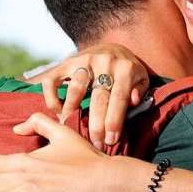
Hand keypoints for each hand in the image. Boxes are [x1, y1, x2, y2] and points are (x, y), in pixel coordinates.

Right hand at [29, 43, 149, 146]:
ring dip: (71, 111)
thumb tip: (133, 101)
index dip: (114, 121)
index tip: (110, 140)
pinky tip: (57, 111)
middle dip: (96, 124)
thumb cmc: (128, 71)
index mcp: (125, 69)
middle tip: (94, 143)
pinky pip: (53, 80)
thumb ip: (140, 91)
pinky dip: (51, 97)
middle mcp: (104, 63)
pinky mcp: (67, 62)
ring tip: (69, 128)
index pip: (119, 98)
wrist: (112, 47)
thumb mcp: (141, 78)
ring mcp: (84, 61)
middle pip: (98, 98)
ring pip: (75, 88)